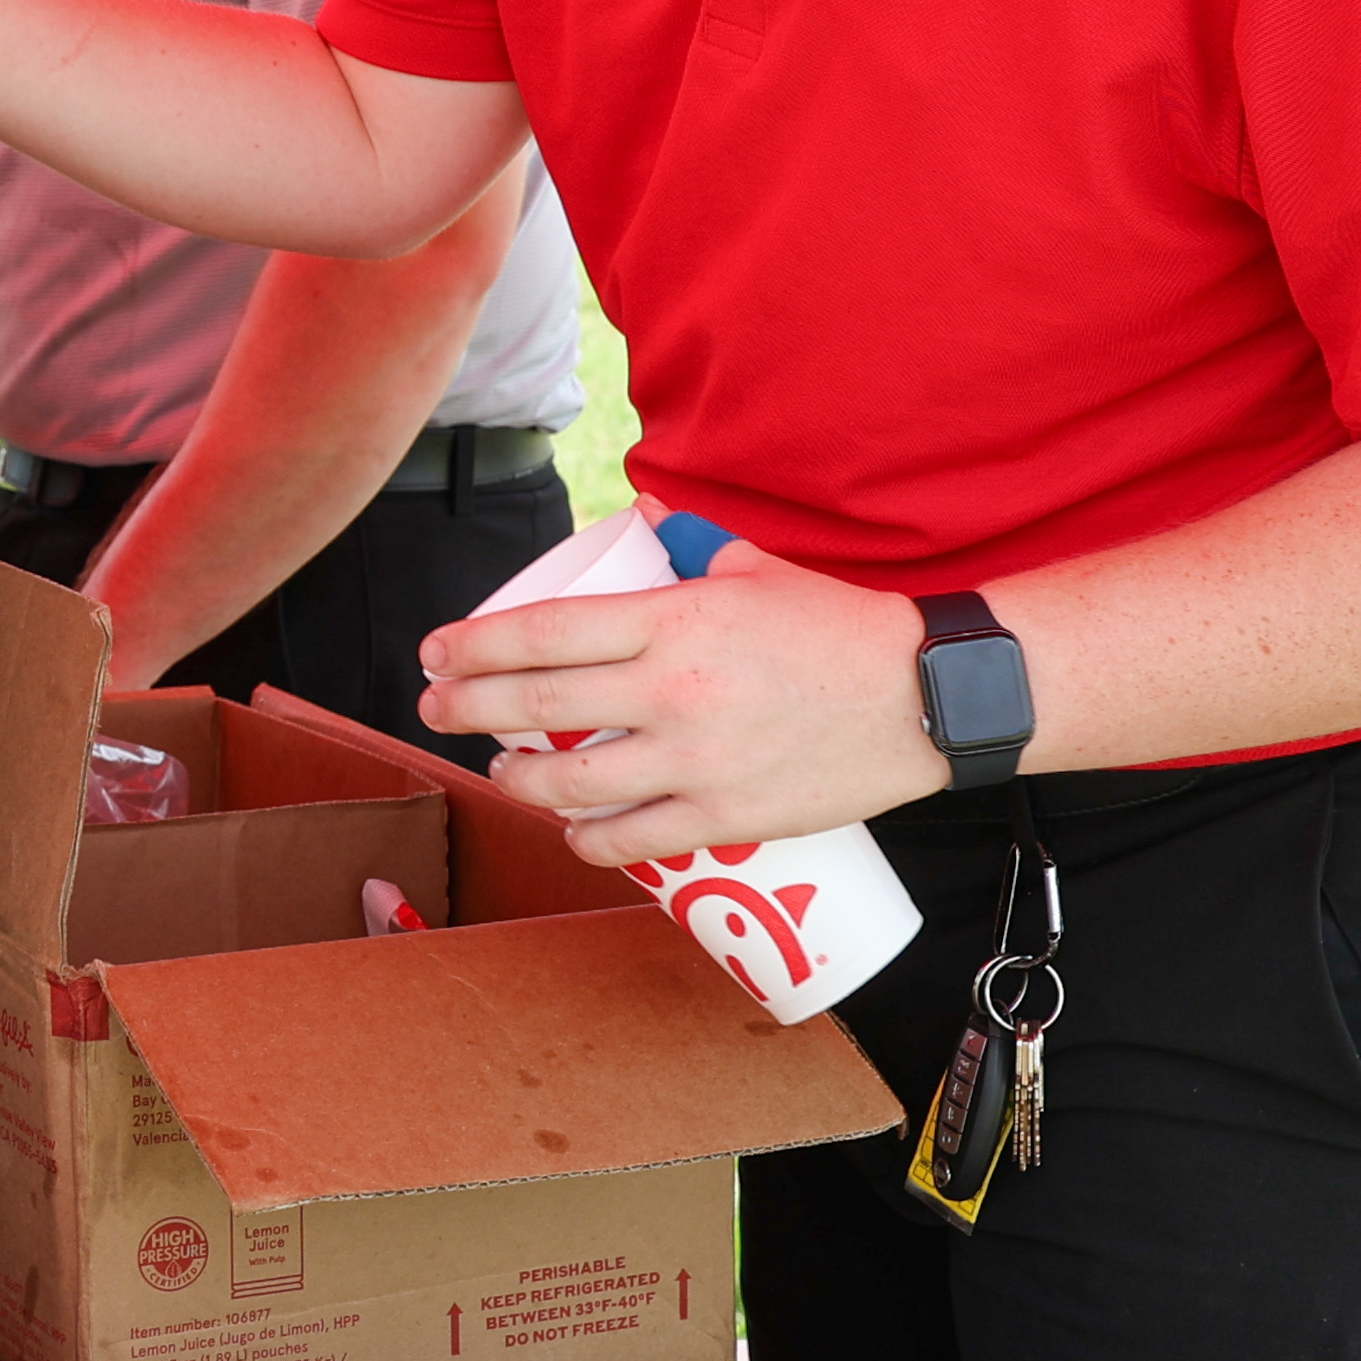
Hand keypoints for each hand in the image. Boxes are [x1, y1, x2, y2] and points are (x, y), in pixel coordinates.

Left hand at [423, 541, 942, 863]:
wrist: (925, 695)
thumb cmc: (836, 625)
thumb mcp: (753, 567)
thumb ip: (689, 545)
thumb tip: (642, 519)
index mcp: (674, 619)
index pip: (542, 631)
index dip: (472, 644)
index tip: (435, 651)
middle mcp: (673, 690)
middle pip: (535, 706)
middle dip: (466, 707)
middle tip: (435, 708)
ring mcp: (696, 760)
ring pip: (569, 782)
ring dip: (516, 778)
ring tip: (498, 768)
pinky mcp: (725, 816)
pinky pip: (629, 840)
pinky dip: (584, 840)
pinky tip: (567, 830)